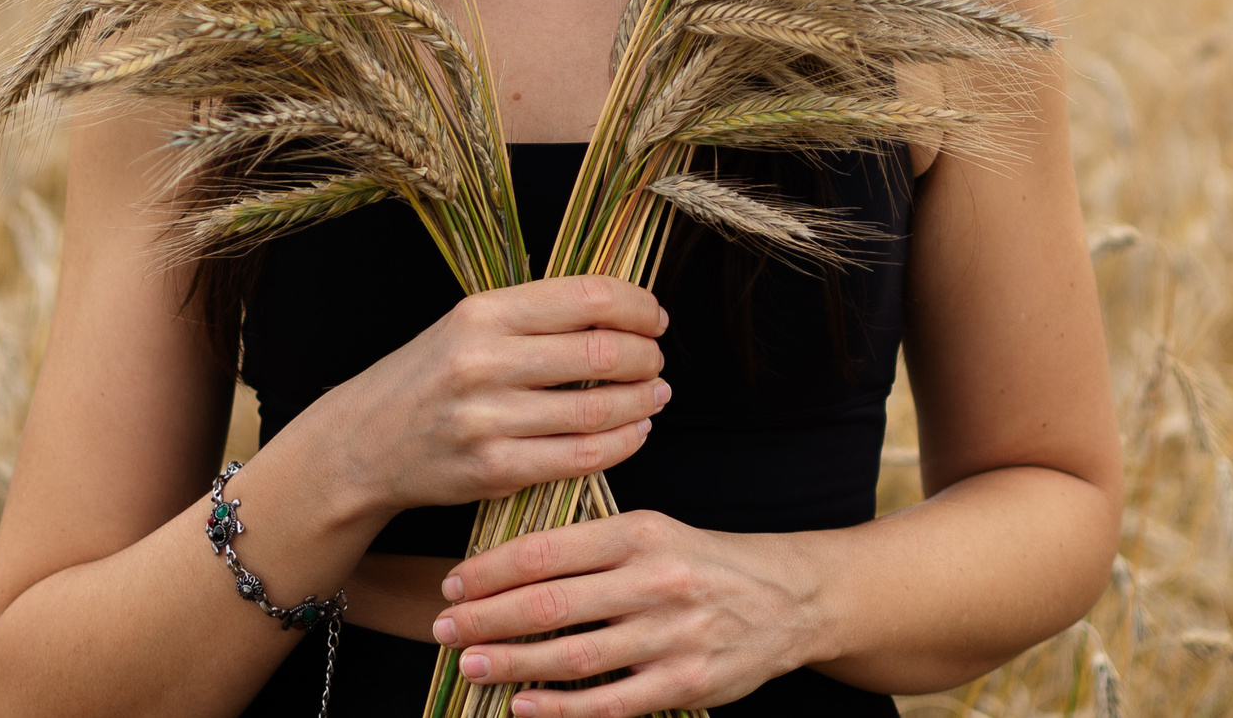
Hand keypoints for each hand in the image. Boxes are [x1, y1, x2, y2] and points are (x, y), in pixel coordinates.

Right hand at [310, 276, 670, 519]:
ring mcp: (488, 420)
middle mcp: (485, 361)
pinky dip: (622, 443)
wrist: (364, 442)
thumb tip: (622, 310)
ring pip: (598, 410)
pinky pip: (580, 458)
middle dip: (647, 357)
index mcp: (484, 312)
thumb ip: (536, 315)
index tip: (654, 317)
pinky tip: (634, 432)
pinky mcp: (494, 470)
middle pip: (603, 353)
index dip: (638, 306)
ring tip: (654, 396)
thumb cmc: (429, 376)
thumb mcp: (469, 324)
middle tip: (656, 361)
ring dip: (643, 402)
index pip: (588, 297)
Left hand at [430, 511, 821, 717]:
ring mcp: (670, 635)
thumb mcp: (652, 531)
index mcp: (639, 532)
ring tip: (470, 665)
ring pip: (572, 655)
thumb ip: (590, 543)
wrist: (788, 599)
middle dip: (485, 619)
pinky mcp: (684, 682)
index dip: (490, 570)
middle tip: (444, 629)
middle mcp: (654, 580)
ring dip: (510, 663)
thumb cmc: (701, 562)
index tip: (452, 584)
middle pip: (549, 604)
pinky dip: (558, 708)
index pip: (546, 550)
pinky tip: (522, 706)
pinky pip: (608, 701)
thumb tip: (505, 561)